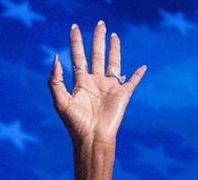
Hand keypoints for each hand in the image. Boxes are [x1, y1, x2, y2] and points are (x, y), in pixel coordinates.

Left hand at [48, 20, 145, 145]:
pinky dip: (138, 74)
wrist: (92, 138)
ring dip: (114, 49)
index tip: (74, 28)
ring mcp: (110, 87)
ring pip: (114, 63)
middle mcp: (95, 82)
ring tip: (113, 35)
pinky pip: (133, 81)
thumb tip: (56, 58)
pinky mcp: (123, 94)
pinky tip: (142, 67)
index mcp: (80, 83)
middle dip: (97, 39)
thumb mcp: (60, 101)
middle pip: (96, 55)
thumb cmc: (75, 123)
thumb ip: (55, 81)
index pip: (78, 58)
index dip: (76, 43)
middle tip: (99, 23)